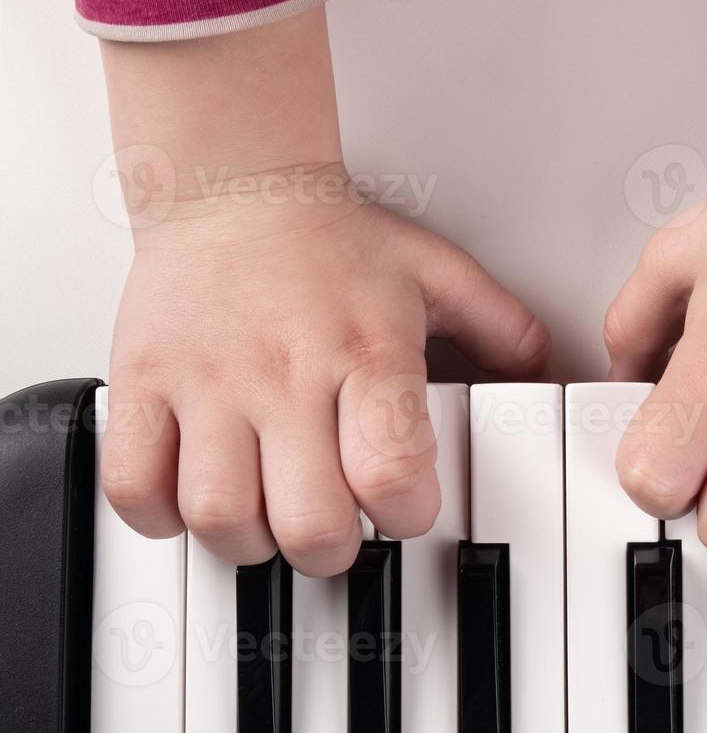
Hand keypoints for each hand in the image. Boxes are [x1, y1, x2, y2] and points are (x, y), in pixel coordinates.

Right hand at [97, 11, 546, 575]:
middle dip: (331, 548)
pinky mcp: (142, 383)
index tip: (404, 506)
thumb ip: (502, 332)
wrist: (234, 184)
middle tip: (335, 528)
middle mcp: (286, 374)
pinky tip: (194, 496)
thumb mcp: (438, 276)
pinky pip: (132, 484)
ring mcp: (208, 382)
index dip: (408, 515)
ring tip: (266, 514)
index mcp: (366, 354)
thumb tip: (548, 378)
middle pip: (308, 521)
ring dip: (248, 539)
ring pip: (219, 515)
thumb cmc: (334, 240)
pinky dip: (159, 513)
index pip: (392, 474)